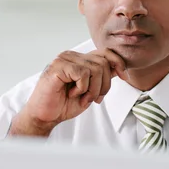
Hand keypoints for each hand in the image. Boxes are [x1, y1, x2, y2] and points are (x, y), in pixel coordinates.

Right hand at [10, 48, 125, 136]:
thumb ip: (101, 78)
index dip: (117, 63)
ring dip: (93, 89)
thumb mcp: (89, 91)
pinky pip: (83, 73)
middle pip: (103, 62)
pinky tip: (72, 94)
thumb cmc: (63, 105)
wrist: (45, 116)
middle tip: (95, 99)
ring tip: (82, 97)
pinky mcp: (58, 66)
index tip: (123, 76)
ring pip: (96, 68)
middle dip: (104, 85)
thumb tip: (118, 68)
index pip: (105, 52)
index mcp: (78, 60)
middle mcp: (71, 56)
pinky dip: (82, 88)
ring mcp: (64, 59)